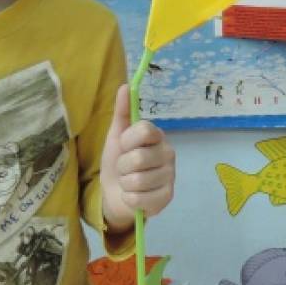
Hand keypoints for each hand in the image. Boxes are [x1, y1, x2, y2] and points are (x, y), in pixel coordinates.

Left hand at [101, 84, 175, 227]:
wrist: (115, 194)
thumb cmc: (118, 162)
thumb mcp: (116, 136)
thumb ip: (122, 112)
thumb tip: (125, 86)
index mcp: (158, 137)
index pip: (145, 130)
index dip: (128, 140)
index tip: (124, 146)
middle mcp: (169, 154)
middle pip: (139, 158)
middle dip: (123, 165)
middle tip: (124, 168)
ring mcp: (170, 177)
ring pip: (137, 180)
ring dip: (125, 183)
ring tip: (128, 182)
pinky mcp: (167, 198)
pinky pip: (139, 198)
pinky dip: (129, 198)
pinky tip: (134, 196)